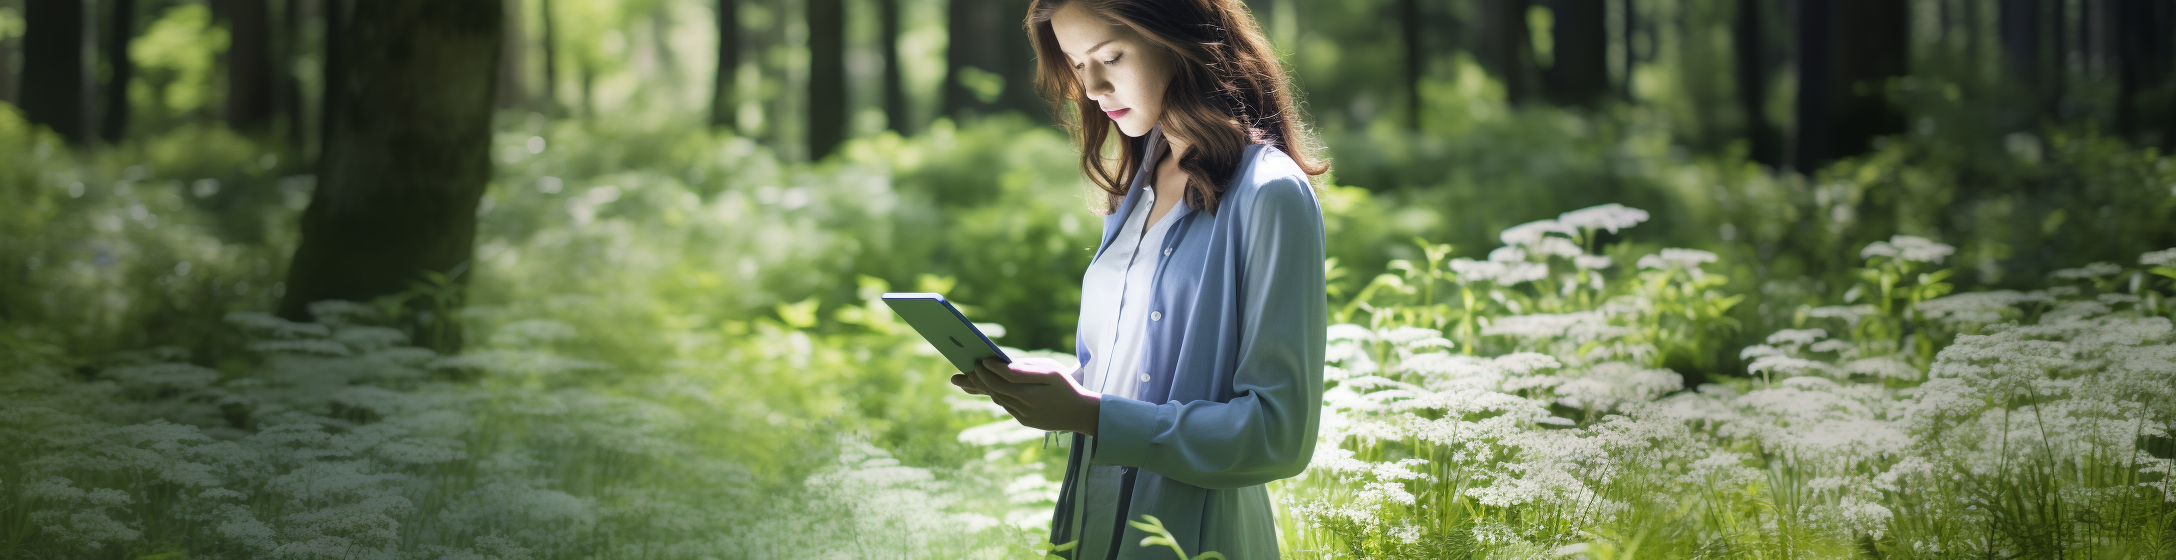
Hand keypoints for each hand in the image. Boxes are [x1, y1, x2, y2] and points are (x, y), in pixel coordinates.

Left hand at [969, 356, 1100, 435]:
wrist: (1080, 413)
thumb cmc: (1065, 386)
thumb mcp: (1051, 371)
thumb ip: (1027, 368)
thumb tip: (1003, 363)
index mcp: (1035, 390)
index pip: (1007, 377)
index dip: (992, 368)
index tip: (983, 359)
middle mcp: (1028, 405)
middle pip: (998, 389)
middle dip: (981, 378)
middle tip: (970, 367)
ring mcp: (1025, 416)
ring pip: (999, 399)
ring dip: (983, 388)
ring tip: (968, 378)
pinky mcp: (1024, 421)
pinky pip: (1006, 406)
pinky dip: (995, 395)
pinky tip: (986, 387)